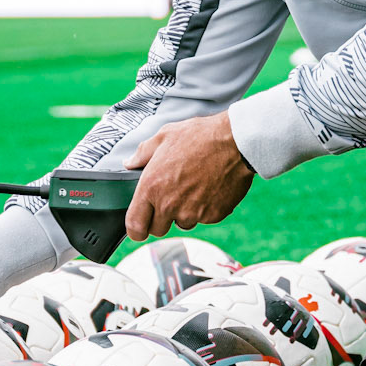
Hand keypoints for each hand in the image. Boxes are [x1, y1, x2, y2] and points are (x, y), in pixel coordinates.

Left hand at [124, 112, 253, 240]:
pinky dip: (205, 208)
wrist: (235, 143)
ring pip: (182, 223)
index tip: (139, 226)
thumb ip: (142, 154)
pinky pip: (203, 218)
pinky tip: (210, 187)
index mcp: (151, 187)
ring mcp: (192, 213)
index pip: (135, 225)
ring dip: (184, 212)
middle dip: (161, 218)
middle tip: (171, 196)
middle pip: (157, 230)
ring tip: (194, 186)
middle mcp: (169, 204)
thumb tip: (129, 163)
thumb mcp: (164, 136)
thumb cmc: (199, 136)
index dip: (135, 229)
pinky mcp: (212, 216)